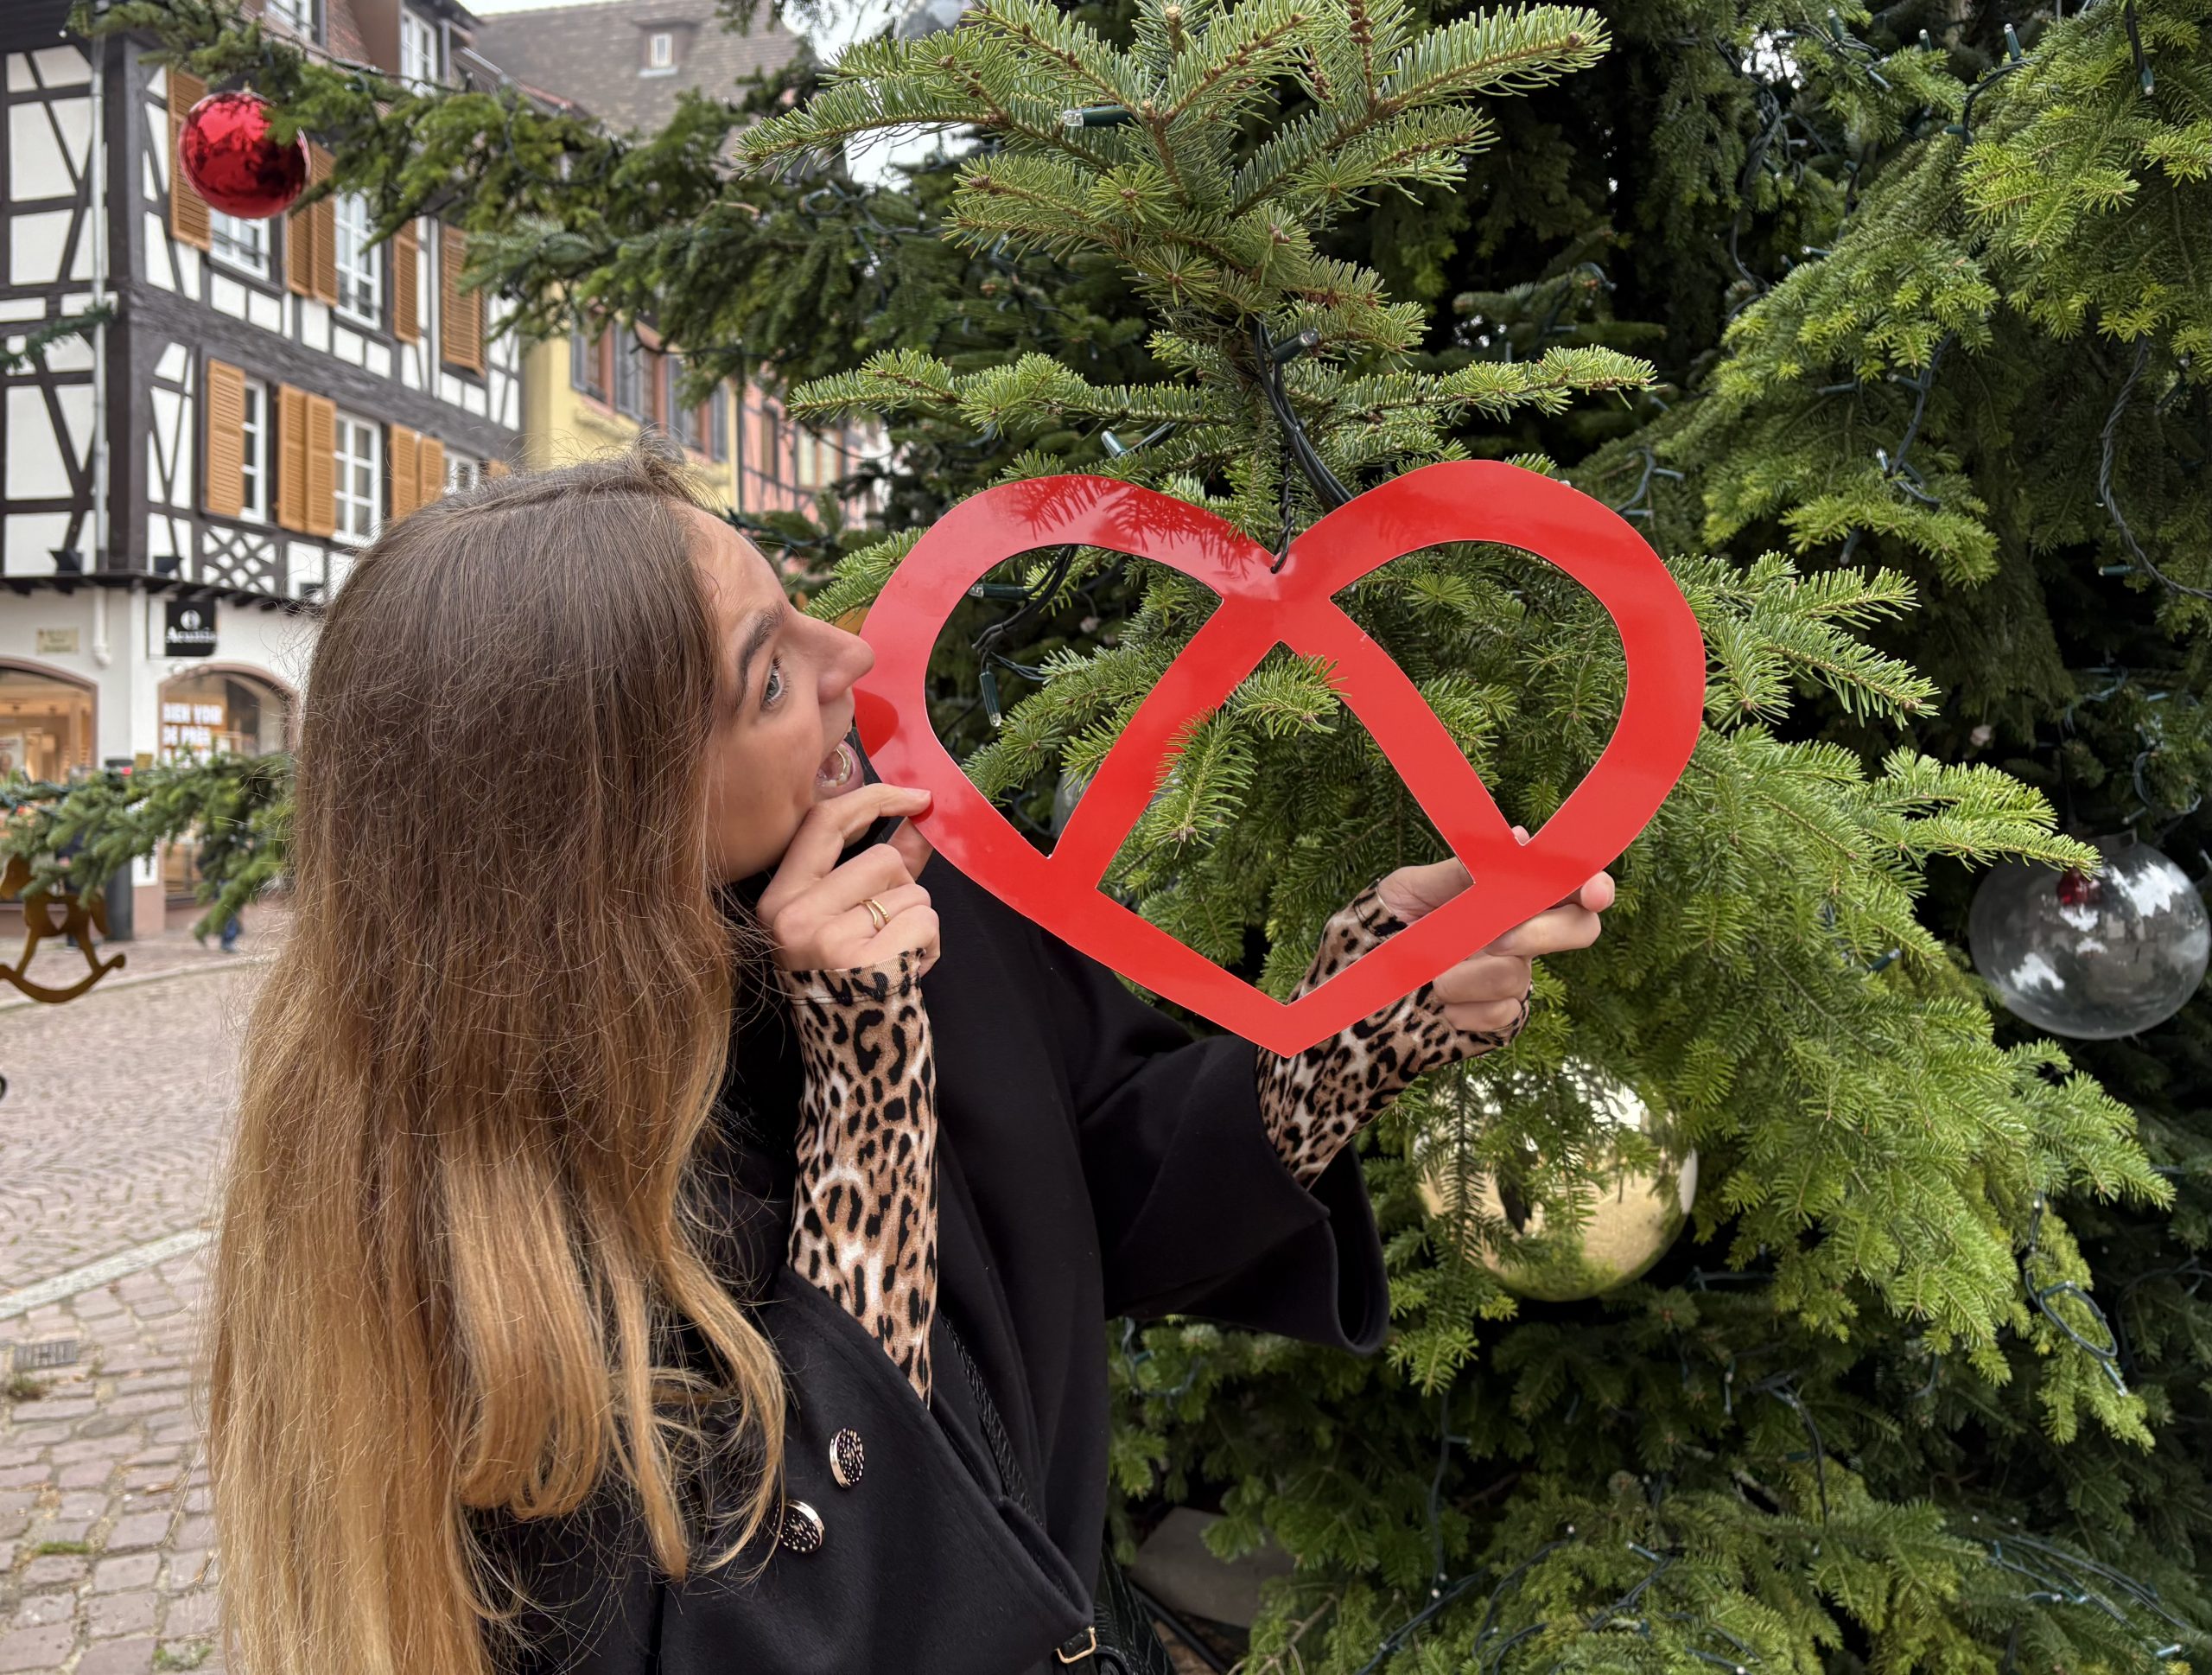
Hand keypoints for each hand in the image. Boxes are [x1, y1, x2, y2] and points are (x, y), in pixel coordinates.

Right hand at [757, 783, 940, 975]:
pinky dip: (931, 946)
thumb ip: (880, 870)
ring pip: (910, 891)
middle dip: (903, 893)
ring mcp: (826, 938)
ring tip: (894, 960)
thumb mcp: (847, 924)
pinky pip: (925, 920)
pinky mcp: (865, 960)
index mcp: (778, 901)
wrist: (853, 1066)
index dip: (874, 799)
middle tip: (887, 935)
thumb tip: (918, 820)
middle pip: (881, 859)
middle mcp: (793, 916)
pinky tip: (907, 973)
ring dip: (919, 923)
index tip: (918, 797)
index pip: (824, 823)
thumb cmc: (851, 989)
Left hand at [1371, 826, 1613, 1036]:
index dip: (1591, 884)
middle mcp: (1518, 933)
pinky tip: (1438, 1006)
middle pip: (1578, 929)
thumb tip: (1518, 840)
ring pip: (1522, 974)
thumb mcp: (1410, 891)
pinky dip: (1465, 1009)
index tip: (1592, 891)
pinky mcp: (1501, 1019)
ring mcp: (1512, 977)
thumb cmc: (1377, 931)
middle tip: (1497, 938)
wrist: (1348, 995)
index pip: (1566, 883)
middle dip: (1544, 933)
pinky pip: (1503, 1013)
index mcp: (1503, 894)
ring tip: (1430, 977)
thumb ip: (1462, 871)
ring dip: (1471, 975)